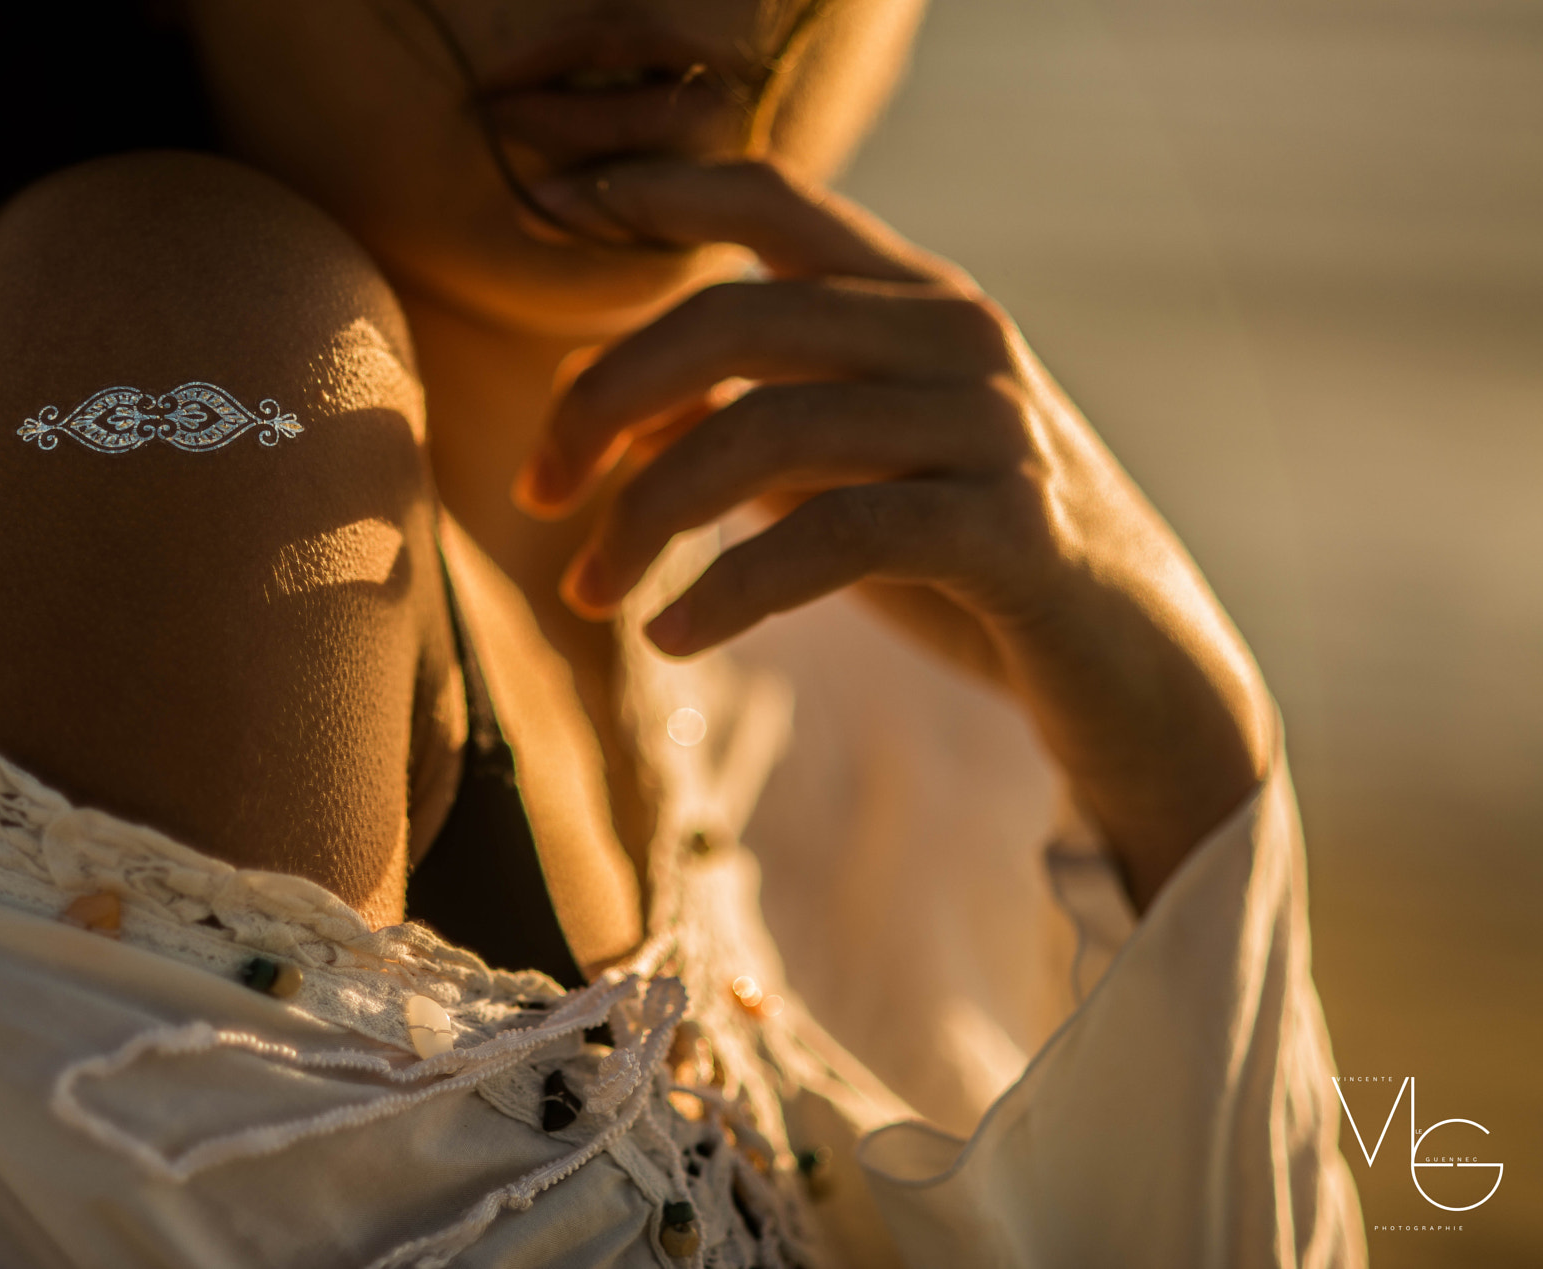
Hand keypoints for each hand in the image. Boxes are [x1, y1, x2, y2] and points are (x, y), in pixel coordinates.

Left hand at [513, 159, 1272, 909]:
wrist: (1139, 675)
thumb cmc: (972, 564)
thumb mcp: (849, 476)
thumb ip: (751, 424)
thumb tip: (607, 413)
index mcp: (916, 298)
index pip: (773, 197)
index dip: (653, 189)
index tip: (545, 203)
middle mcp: (956, 334)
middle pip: (732, 320)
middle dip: (604, 404)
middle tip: (535, 494)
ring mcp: (993, 425)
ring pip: (764, 431)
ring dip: (645, 519)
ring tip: (588, 596)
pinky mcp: (1013, 530)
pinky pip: (831, 539)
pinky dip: (729, 590)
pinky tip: (670, 638)